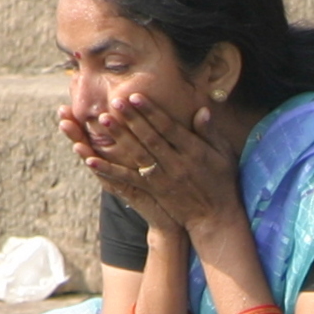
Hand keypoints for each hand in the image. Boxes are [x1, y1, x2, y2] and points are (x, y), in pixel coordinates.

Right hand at [60, 105, 182, 237]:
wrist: (176, 214)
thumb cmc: (172, 182)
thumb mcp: (162, 153)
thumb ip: (158, 131)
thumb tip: (160, 105)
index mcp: (120, 152)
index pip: (99, 131)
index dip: (85, 115)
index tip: (71, 98)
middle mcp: (114, 164)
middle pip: (89, 141)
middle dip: (75, 125)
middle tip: (61, 109)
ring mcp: (118, 177)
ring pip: (94, 157)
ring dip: (80, 141)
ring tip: (66, 126)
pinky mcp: (127, 190)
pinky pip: (110, 178)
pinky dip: (100, 168)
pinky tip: (87, 157)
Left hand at [83, 93, 244, 241]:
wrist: (215, 217)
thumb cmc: (222, 181)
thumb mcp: (223, 154)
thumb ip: (210, 132)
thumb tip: (202, 109)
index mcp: (194, 152)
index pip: (169, 128)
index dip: (152, 112)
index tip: (136, 96)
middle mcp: (177, 164)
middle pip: (150, 139)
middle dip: (132, 119)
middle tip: (115, 101)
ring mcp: (163, 178)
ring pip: (138, 155)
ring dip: (120, 137)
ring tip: (103, 120)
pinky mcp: (153, 190)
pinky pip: (128, 179)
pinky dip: (109, 170)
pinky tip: (91, 160)